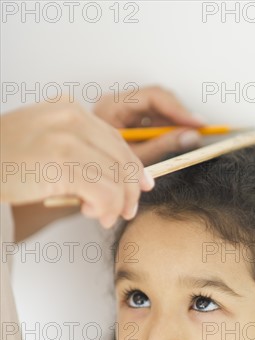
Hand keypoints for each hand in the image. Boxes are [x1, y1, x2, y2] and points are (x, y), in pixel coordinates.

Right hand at [1, 98, 153, 227]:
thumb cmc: (3, 161)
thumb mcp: (42, 142)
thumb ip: (75, 149)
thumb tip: (110, 177)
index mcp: (67, 109)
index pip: (114, 138)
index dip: (133, 165)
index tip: (142, 184)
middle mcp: (71, 117)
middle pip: (121, 156)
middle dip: (130, 189)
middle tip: (126, 210)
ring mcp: (66, 137)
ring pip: (117, 175)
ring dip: (117, 203)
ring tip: (103, 216)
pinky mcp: (62, 161)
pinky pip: (104, 190)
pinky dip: (106, 207)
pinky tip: (93, 214)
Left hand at [93, 85, 203, 164]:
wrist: (84, 174)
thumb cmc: (102, 168)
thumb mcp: (136, 158)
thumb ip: (163, 145)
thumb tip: (192, 136)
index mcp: (113, 107)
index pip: (154, 97)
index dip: (179, 110)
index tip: (197, 123)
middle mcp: (118, 104)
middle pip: (158, 99)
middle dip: (180, 115)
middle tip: (199, 130)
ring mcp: (123, 111)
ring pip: (159, 108)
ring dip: (176, 122)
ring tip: (190, 136)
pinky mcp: (129, 120)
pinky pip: (154, 118)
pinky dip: (167, 128)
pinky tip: (177, 138)